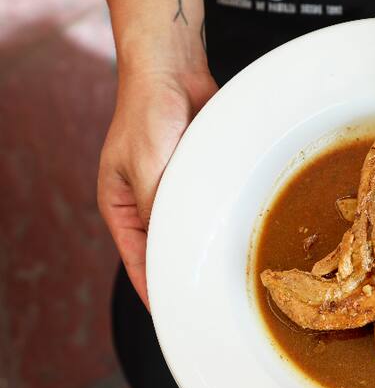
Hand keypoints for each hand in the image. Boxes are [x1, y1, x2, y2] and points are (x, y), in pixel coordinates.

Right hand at [98, 70, 217, 308]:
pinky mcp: (200, 175)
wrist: (172, 70)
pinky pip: (211, 205)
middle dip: (187, 272)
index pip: (139, 261)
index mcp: (120, 208)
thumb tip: (177, 245)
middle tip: (213, 301)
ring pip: (192, 229)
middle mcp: (147, 204)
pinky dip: (221, 220)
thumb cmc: (148, 114)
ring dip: (207, 246)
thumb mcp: (147, 167)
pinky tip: (240, 235)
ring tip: (230, 275)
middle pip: (167, 249)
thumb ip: (159, 209)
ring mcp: (175, 190)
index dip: (156, 290)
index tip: (178, 317)